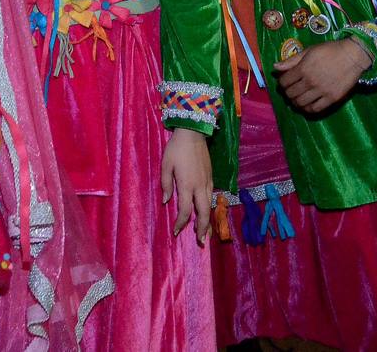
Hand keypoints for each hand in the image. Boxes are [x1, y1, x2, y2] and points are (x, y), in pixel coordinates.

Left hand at [161, 127, 212, 245]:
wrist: (193, 134)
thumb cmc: (176, 149)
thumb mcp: (165, 165)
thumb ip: (166, 184)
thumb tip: (166, 201)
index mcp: (187, 185)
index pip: (185, 210)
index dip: (181, 223)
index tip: (176, 231)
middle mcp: (200, 186)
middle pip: (204, 213)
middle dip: (203, 229)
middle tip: (201, 242)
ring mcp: (208, 182)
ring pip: (210, 207)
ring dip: (208, 221)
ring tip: (206, 233)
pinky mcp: (211, 178)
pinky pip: (211, 198)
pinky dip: (209, 209)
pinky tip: (206, 213)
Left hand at [273, 37, 370, 112]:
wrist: (353, 55)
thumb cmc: (329, 50)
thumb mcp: (308, 51)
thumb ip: (291, 60)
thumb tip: (275, 67)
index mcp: (303, 69)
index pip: (284, 81)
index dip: (281, 82)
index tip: (284, 82)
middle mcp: (310, 81)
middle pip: (291, 93)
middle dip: (287, 92)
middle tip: (289, 90)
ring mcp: (322, 91)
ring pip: (301, 103)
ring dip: (295, 102)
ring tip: (297, 98)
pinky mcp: (332, 98)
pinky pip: (316, 109)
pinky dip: (308, 109)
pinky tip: (307, 105)